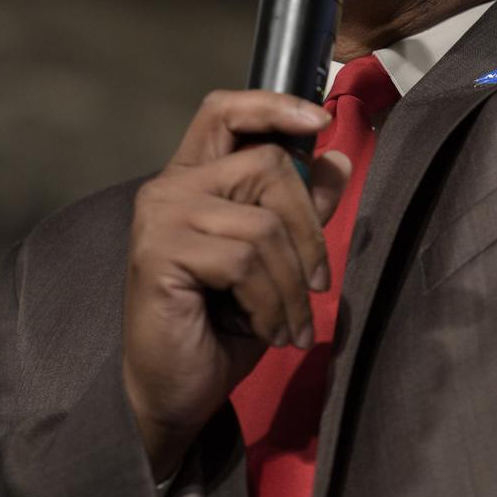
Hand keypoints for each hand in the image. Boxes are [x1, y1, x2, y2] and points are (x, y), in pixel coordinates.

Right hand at [121, 90, 350, 480]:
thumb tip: (337, 160)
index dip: (273, 105)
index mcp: (194, 177)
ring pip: (263, 222)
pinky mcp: (158, 253)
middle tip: (319, 285)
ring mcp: (160, 217)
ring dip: (293, 283)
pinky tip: (271, 330)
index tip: (321, 119)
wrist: (174, 392)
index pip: (225, 110)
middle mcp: (169, 186)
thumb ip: (301, 209)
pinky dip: (271, 302)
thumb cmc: (222, 324)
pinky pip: (245, 260)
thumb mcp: (276, 260)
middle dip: (309, 228)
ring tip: (294, 323)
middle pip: (267, 163)